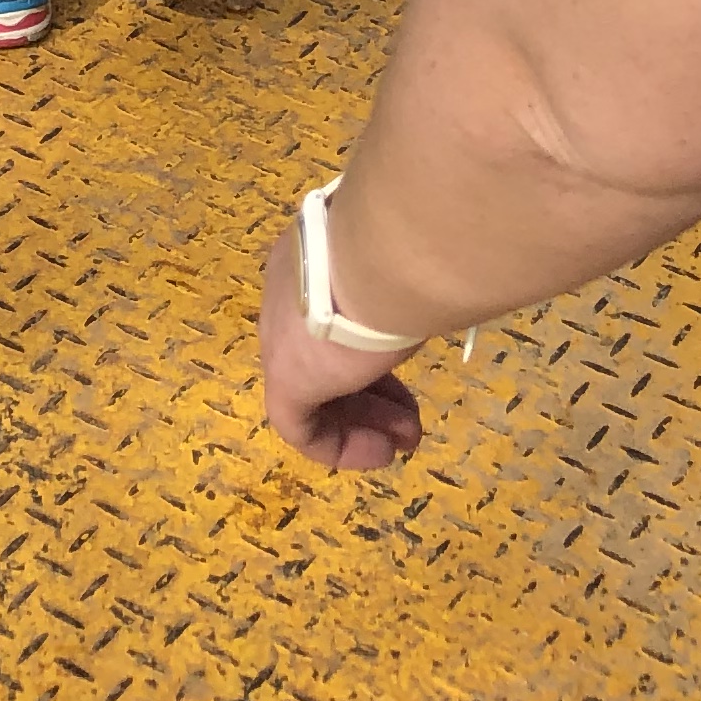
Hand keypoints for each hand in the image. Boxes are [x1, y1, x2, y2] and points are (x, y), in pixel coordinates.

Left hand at [258, 226, 422, 471]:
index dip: (370, 351)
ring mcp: (279, 334)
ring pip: (316, 391)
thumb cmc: (404, 248)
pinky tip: (380, 451)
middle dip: (373, 396)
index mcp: (310, 258)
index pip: (331, 315)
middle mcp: (287, 294)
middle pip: (324, 357)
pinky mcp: (284, 377)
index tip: (407, 371)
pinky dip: (340, 445)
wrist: (386, 252)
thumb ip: (397, 287)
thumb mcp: (398, 264)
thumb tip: (420, 298)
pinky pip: (301, 424)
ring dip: (366, 421)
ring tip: (406, 441)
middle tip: (410, 420)